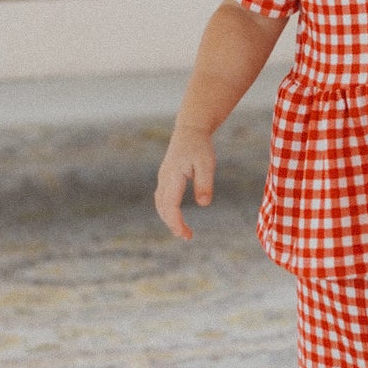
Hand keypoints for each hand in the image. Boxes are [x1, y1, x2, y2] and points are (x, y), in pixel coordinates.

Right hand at [155, 125, 216, 239]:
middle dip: (173, 224)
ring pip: (160, 204)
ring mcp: (163, 178)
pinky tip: (176, 217)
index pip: (170, 205)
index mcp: (173, 176)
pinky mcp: (165, 178)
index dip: (176, 222)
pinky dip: (167, 210)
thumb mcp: (207, 163)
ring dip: (169, 219)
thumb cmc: (200, 146)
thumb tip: (203, 204)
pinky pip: (162, 198)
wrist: (190, 130)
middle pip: (163, 208)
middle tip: (187, 237)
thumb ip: (204, 183)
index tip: (185, 234)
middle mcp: (164, 179)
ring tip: (183, 231)